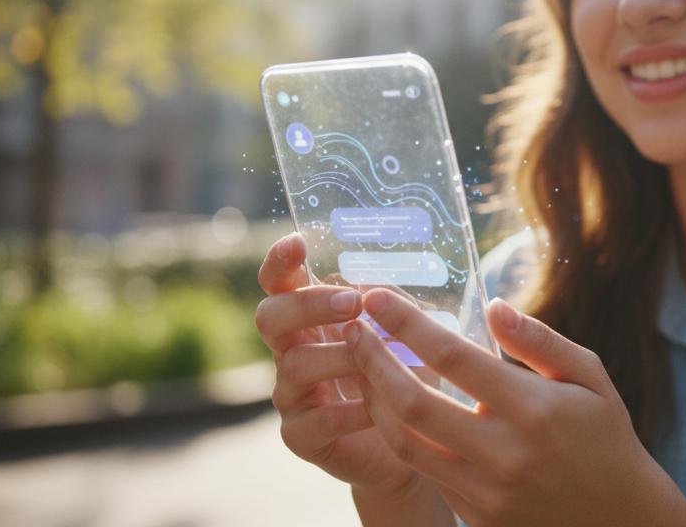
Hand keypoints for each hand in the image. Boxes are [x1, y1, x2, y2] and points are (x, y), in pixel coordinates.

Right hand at [253, 234, 422, 501]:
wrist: (414, 442)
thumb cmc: (406, 375)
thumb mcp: (405, 333)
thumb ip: (393, 307)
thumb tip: (379, 290)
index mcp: (311, 320)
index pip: (280, 283)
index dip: (280, 262)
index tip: (297, 243)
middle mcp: (292, 352)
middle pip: (270, 317)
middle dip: (307, 305)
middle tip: (351, 303)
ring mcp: (292, 396)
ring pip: (293, 366)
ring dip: (338, 357)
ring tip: (375, 358)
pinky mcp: (301, 437)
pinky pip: (315, 421)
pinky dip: (349, 410)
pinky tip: (377, 405)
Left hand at [344, 288, 685, 526]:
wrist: (618, 519)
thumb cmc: (604, 436)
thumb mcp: (589, 377)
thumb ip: (540, 340)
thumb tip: (494, 305)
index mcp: (535, 408)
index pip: (454, 357)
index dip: (408, 323)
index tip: (378, 296)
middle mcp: (504, 452)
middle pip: (413, 403)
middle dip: (372, 360)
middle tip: (351, 328)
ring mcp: (486, 490)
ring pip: (406, 442)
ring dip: (374, 399)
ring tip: (359, 363)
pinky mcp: (475, 514)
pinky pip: (422, 470)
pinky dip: (397, 433)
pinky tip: (387, 403)